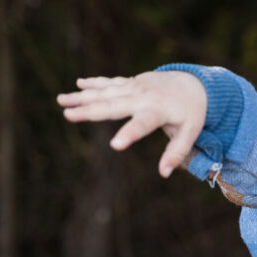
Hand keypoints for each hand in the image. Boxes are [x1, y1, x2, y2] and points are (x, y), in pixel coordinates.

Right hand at [56, 71, 206, 177]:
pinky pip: (111, 83)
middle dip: (90, 111)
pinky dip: (95, 83)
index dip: (130, 134)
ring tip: (61, 100)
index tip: (115, 146)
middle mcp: (144, 97)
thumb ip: (177, 152)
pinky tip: (78, 83)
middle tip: (67, 116)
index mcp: (159, 111)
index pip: (143, 124)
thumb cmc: (192, 112)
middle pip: (114, 106)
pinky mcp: (132, 83)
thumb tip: (164, 174)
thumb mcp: (190, 133)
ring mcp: (136, 87)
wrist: (195, 84)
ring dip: (82, 96)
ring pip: (105, 92)